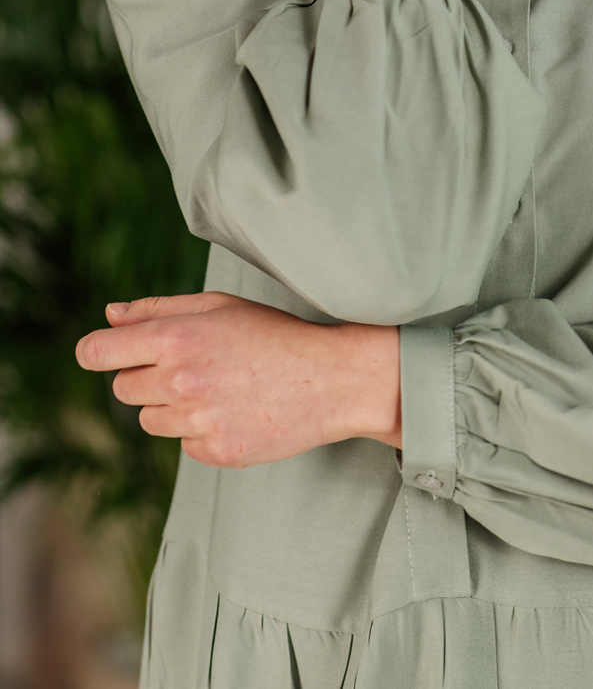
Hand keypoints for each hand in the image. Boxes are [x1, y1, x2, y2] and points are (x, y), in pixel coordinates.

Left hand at [75, 293, 401, 468]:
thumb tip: (108, 315)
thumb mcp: (219, 307)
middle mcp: (180, 381)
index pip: (97, 352)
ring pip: (148, 419)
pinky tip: (235, 410)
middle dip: (146, 377)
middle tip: (191, 365)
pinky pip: (183, 442)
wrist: (330, 379)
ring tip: (218, 388)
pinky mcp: (214, 451)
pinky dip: (200, 429)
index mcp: (176, 338)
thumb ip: (158, 309)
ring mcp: (197, 420)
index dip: (96, 352)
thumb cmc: (273, 335)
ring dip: (170, 406)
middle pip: (122, 388)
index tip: (105, 353)